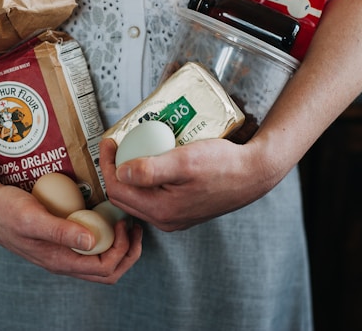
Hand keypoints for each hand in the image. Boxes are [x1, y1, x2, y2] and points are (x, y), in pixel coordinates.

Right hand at [0, 180, 142, 283]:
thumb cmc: (5, 210)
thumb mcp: (33, 218)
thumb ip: (61, 231)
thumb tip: (91, 241)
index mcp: (59, 261)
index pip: (105, 268)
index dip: (123, 250)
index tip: (126, 223)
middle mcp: (63, 262)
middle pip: (107, 272)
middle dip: (128, 253)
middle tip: (133, 226)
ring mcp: (61, 253)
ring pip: (99, 262)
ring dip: (119, 246)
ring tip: (124, 223)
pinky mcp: (59, 241)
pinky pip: (88, 249)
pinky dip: (104, 237)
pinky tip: (104, 217)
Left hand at [99, 137, 281, 231]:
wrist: (254, 173)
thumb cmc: (224, 165)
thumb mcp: (185, 161)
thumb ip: (150, 169)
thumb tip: (120, 172)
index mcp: (162, 210)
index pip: (117, 190)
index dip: (107, 164)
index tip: (109, 142)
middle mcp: (165, 219)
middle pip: (124, 196)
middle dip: (114, 170)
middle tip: (117, 146)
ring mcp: (174, 217)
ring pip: (138, 197)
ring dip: (129, 175)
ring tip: (132, 151)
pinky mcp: (182, 210)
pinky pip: (153, 196)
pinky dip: (145, 180)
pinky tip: (152, 162)